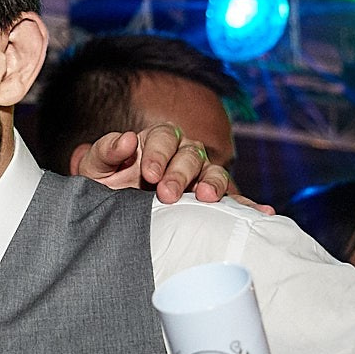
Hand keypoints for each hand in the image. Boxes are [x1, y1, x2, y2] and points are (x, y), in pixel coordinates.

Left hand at [69, 125, 268, 209]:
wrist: (111, 216)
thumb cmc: (104, 187)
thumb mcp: (95, 169)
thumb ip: (105, 151)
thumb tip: (126, 139)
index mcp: (156, 142)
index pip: (164, 136)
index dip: (158, 153)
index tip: (148, 174)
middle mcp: (182, 155)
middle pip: (191, 154)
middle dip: (180, 173)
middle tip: (167, 195)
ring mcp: (199, 177)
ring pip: (213, 172)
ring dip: (212, 183)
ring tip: (207, 199)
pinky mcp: (210, 201)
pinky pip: (233, 200)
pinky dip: (246, 205)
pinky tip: (259, 213)